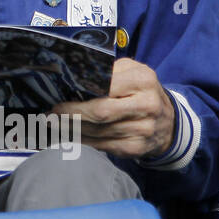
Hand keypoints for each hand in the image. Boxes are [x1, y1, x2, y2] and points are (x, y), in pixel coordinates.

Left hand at [52, 58, 175, 159]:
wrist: (168, 121)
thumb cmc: (140, 90)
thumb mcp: (131, 70)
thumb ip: (106, 70)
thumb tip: (72, 76)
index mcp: (143, 80)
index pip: (105, 88)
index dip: (80, 94)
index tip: (57, 97)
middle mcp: (146, 106)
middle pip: (100, 113)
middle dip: (70, 114)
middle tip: (50, 114)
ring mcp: (143, 130)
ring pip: (98, 132)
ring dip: (70, 129)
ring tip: (53, 123)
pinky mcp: (136, 148)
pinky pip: (102, 145)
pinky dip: (81, 141)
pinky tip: (68, 135)